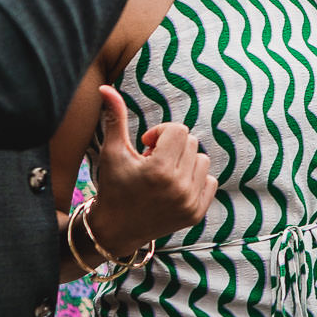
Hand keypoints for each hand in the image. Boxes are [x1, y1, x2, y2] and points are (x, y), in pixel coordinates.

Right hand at [83, 85, 215, 253]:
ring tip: (163, 175)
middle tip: (151, 163)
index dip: (162, 133)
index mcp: (158, 170)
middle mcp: (178, 187)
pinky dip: (195, 179)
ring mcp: (189, 202)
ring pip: (202, 160)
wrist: (115, 230)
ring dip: (185, 162)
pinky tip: (174, 187)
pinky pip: (211, 180)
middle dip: (172, 147)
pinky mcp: (196, 214)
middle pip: (191, 143)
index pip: (179, 130)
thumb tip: (105, 86)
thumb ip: (115, 118)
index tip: (146, 146)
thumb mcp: (113, 152)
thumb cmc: (112, 187)